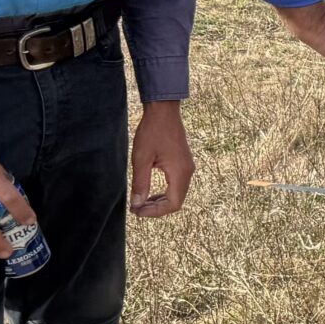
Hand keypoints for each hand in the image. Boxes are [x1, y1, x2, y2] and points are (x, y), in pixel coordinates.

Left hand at [129, 100, 193, 215]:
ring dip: (161, 201)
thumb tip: (137, 204)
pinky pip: (177, 184)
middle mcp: (187, 172)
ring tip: (142, 202)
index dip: (155, 212)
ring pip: (178, 194)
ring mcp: (187, 167)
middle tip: (136, 209)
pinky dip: (165, 192)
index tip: (137, 211)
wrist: (164, 111)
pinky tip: (151, 191)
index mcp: (180, 172)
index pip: (173, 204)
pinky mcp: (184, 162)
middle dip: (157, 209)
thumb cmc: (152, 132)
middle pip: (177, 201)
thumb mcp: (141, 158)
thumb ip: (140, 183)